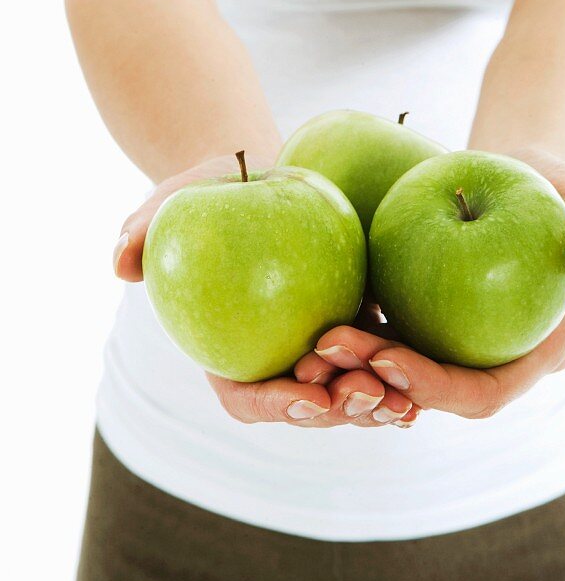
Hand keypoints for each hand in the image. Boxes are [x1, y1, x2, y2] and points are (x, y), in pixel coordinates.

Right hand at [112, 155, 416, 428]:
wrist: (267, 169)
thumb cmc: (212, 186)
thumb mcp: (175, 199)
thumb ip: (140, 230)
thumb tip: (120, 265)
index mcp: (233, 348)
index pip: (247, 395)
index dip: (274, 404)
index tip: (306, 394)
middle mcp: (280, 359)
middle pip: (308, 405)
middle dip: (339, 411)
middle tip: (369, 396)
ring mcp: (323, 348)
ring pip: (352, 393)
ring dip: (379, 404)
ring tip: (406, 402)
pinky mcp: (361, 323)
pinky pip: (385, 357)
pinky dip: (404, 373)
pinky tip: (428, 376)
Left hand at [295, 149, 564, 420]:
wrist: (517, 174)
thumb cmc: (555, 186)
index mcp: (533, 353)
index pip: (484, 393)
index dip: (434, 388)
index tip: (387, 358)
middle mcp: (489, 362)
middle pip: (429, 394)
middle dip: (375, 384)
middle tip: (328, 348)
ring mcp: (450, 346)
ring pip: (394, 375)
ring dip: (350, 368)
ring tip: (308, 341)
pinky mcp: (418, 322)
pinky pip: (378, 338)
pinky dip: (347, 335)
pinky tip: (308, 316)